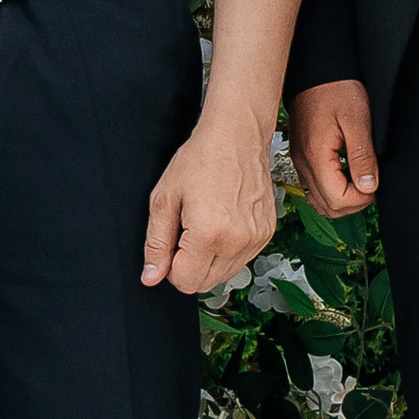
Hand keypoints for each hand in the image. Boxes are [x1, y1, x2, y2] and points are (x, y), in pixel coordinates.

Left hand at [143, 100, 280, 294]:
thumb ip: (156, 243)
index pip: (185, 283)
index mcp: (208, 233)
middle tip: (187, 232)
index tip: (172, 244)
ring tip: (206, 224)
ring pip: (225, 274)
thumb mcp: (164, 199)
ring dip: (210, 259)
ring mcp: (256, 238)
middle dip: (190, 266)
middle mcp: (237, 241)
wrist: (237, 135)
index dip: (172, 268)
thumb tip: (152, 277)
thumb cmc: (201, 159)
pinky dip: (229, 249)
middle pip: (205, 283)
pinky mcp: (267, 232)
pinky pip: (242, 258)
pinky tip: (223, 222)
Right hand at [287, 76, 380, 217]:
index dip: (361, 199)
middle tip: (371, 184)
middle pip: (327, 207)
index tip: (375, 183)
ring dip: (342, 199)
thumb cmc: (337, 87)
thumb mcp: (357, 119)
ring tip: (360, 178)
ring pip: (318, 201)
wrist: (317, 70)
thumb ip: (362, 156)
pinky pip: (314, 186)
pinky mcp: (301, 156)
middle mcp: (303, 162)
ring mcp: (299, 160)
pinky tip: (347, 172)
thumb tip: (368, 187)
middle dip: (353, 203)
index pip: (336, 200)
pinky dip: (332, 188)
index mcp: (316, 155)